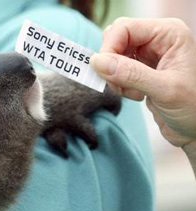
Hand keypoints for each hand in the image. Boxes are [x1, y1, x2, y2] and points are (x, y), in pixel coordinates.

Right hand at [90, 18, 195, 154]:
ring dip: (115, 77)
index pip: (124, 28)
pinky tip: (136, 95)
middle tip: (119, 84)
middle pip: (116, 39)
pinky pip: (117, 70)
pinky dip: (119, 85)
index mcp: (169, 34)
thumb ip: (130, 74)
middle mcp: (158, 40)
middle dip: (111, 63)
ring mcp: (149, 55)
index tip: (104, 71)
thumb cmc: (194, 108)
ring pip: (113, 56)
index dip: (110, 47)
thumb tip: (97, 62)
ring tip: (133, 93)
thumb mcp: (164, 90)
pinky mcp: (141, 70)